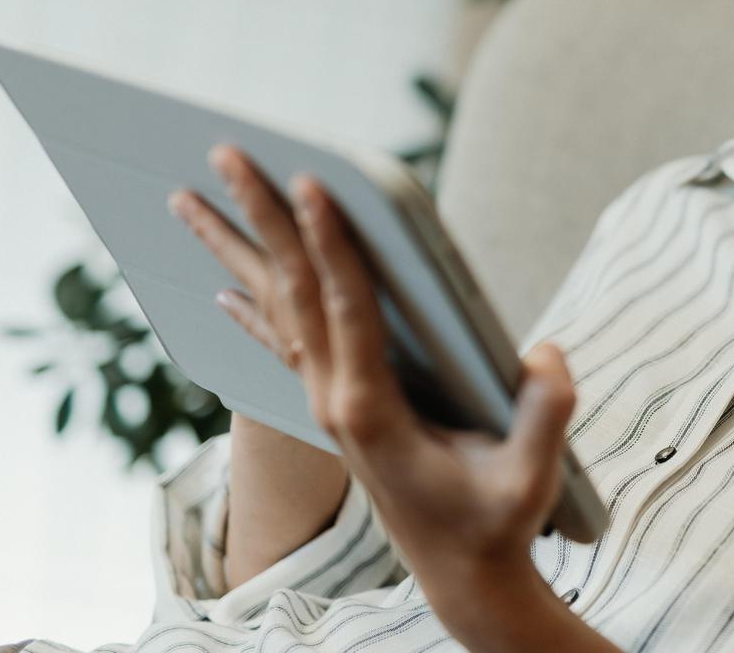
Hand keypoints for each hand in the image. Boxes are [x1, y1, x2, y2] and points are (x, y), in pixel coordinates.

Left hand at [167, 145, 578, 596]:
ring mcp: (325, 402)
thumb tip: (547, 356)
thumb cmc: (496, 522)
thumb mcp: (529, 480)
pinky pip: (280, 341)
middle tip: (224, 153)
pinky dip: (247, 308)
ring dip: (231, 248)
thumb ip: (542, 418)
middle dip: (258, 216)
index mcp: (371, 408)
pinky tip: (219, 287)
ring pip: (271, 306)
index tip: (306, 182)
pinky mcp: (335, 407)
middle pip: (289, 288)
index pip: (344, 305)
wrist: (460, 578)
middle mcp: (333, 398)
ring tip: (186, 197)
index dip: (329, 242)